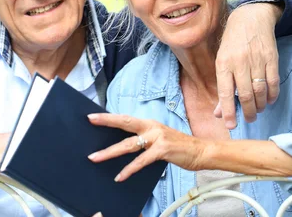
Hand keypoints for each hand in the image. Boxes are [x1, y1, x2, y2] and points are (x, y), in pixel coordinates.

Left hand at [87, 113, 208, 181]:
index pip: (126, 118)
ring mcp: (157, 137)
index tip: (93, 115)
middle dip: (107, 121)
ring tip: (95, 157)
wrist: (201, 152)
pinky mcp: (163, 150)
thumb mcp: (159, 139)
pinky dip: (129, 169)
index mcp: (149, 123)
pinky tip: (120, 175)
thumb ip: (144, 140)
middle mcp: (152, 127)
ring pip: (128, 144)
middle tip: (90, 120)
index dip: (109, 117)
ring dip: (110, 152)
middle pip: (125, 123)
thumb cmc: (179, 147)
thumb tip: (125, 146)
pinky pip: (141, 161)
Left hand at [215, 2, 281, 127]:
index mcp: (223, 64)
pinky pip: (273, 81)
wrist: (250, 18)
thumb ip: (222, 87)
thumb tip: (219, 113)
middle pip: (245, 95)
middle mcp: (239, 63)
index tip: (230, 125)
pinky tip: (269, 100)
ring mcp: (256, 60)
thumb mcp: (222, 61)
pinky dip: (272, 94)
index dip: (227, 111)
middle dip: (248, 112)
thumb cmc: (232, 43)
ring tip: (258, 110)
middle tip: (249, 119)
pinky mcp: (271, 57)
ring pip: (260, 90)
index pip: (224, 92)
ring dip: (260, 105)